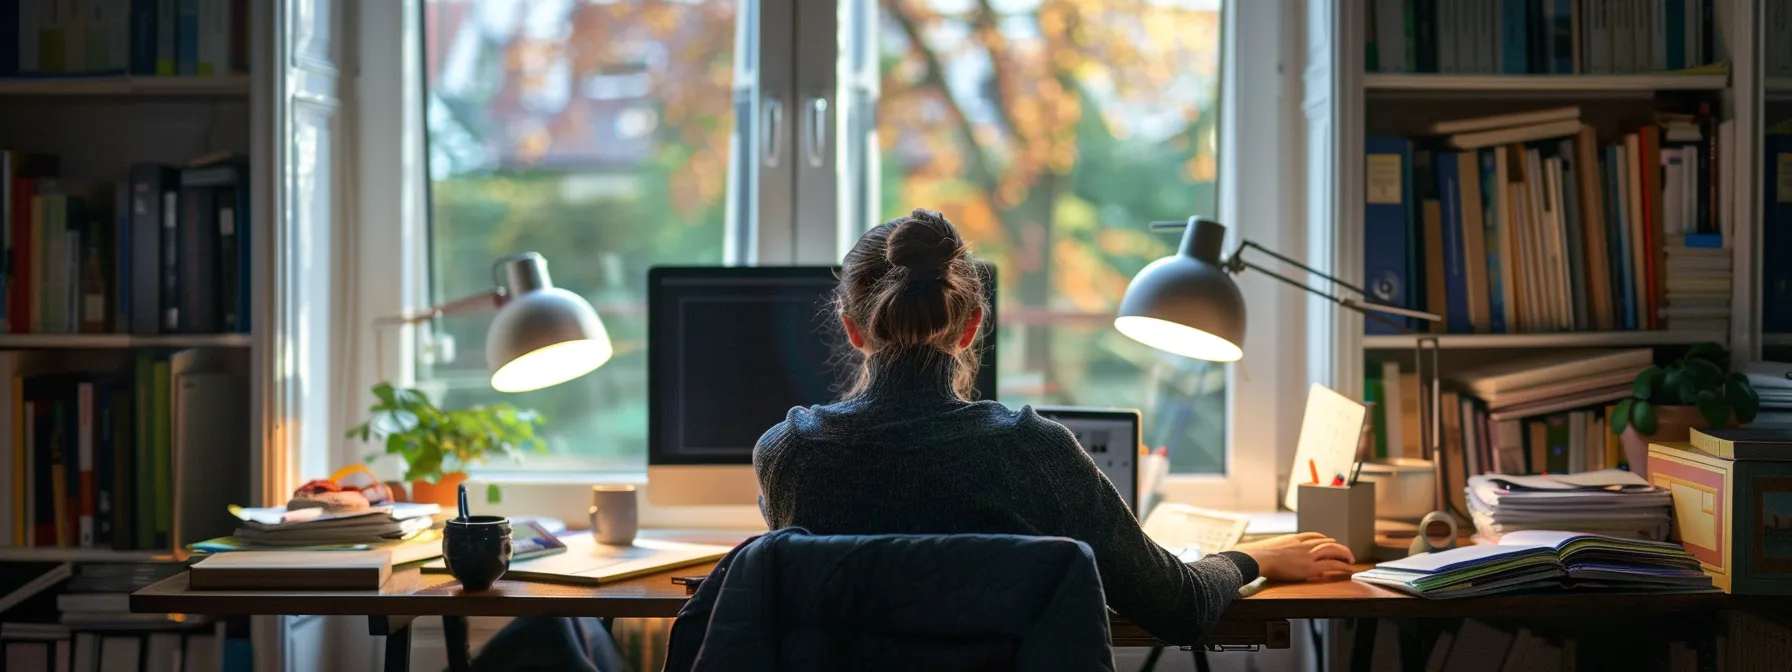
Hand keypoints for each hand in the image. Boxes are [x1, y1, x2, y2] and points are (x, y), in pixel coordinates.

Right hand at [1233, 532, 1355, 581]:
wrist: (1257, 558)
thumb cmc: (1258, 556)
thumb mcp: (1269, 548)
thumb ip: (1278, 551)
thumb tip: (1277, 558)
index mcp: (1293, 538)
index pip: (1314, 536)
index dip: (1324, 539)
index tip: (1329, 542)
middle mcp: (1303, 544)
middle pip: (1326, 542)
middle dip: (1338, 547)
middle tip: (1345, 552)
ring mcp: (1308, 554)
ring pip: (1333, 550)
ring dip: (1345, 554)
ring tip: (1351, 560)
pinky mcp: (1311, 566)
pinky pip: (1332, 565)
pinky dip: (1343, 566)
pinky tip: (1349, 569)